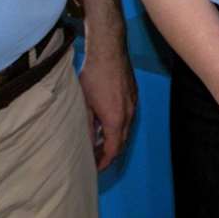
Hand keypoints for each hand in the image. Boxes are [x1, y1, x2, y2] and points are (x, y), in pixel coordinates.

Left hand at [79, 41, 137, 170]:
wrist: (108, 50)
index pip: (113, 150)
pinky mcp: (134, 95)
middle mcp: (129, 115)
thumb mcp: (84, 104)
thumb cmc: (93, 75)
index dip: (104, 161)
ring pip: (126, 129)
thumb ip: (87, 126)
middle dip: (109, 153)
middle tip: (95, 157)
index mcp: (115, 120)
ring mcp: (133, 104)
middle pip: (122, 142)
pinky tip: (107, 121)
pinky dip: (119, 125)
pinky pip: (128, 117)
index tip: (95, 167)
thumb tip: (87, 143)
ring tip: (99, 141)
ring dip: (114, 138)